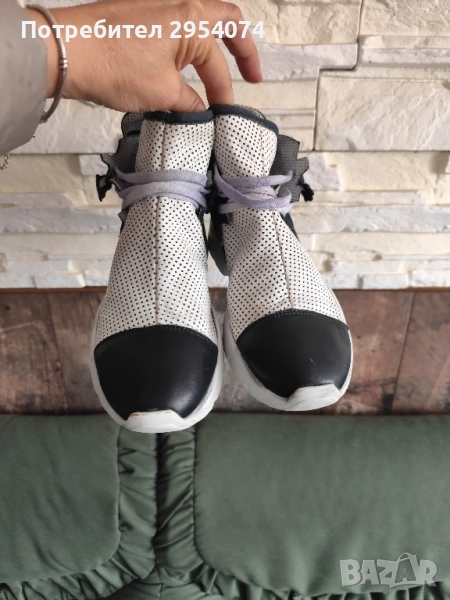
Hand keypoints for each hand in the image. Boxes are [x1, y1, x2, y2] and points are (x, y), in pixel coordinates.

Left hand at [26, 0, 262, 112]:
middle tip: (252, 74)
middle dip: (243, 49)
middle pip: (226, 22)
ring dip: (214, 45)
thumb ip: (189, 103)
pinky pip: (176, 25)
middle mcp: (180, 4)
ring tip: (218, 70)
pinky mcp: (139, 13)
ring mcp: (158, 4)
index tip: (224, 116)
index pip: (219, 66)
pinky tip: (183, 65)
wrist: (66, 51)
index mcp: (193, 20)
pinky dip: (188, 44)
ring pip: (200, 21)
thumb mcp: (162, 93)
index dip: (225, 95)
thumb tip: (200, 111)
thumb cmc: (113, 66)